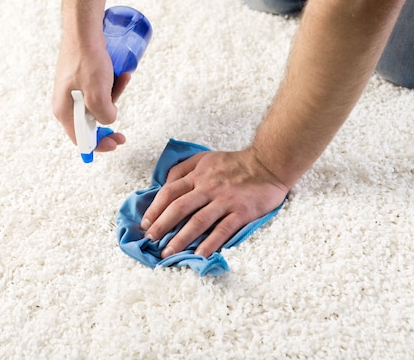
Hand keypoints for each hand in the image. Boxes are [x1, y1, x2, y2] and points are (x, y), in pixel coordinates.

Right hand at [52, 36, 129, 151]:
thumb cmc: (88, 60)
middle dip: (110, 119)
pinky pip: (99, 89)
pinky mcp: (81, 78)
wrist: (84, 29)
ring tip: (124, 78)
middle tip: (125, 127)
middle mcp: (66, 103)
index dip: (100, 145)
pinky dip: (111, 85)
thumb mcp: (98, 94)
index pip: (81, 139)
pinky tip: (122, 74)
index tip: (116, 143)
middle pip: (90, 123)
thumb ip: (104, 114)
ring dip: (114, 96)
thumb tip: (109, 121)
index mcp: (64, 111)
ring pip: (98, 104)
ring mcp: (73, 90)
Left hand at [140, 149, 288, 257]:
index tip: (145, 225)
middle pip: (179, 208)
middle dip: (161, 226)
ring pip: (198, 221)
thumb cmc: (234, 163)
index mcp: (197, 175)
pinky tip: (199, 255)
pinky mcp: (241, 212)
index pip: (169, 192)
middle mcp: (208, 187)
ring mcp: (225, 200)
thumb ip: (183, 169)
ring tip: (168, 253)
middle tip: (150, 241)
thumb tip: (163, 184)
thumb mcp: (204, 158)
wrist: (268, 163)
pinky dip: (210, 243)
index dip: (154, 209)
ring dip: (181, 239)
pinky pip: (223, 229)